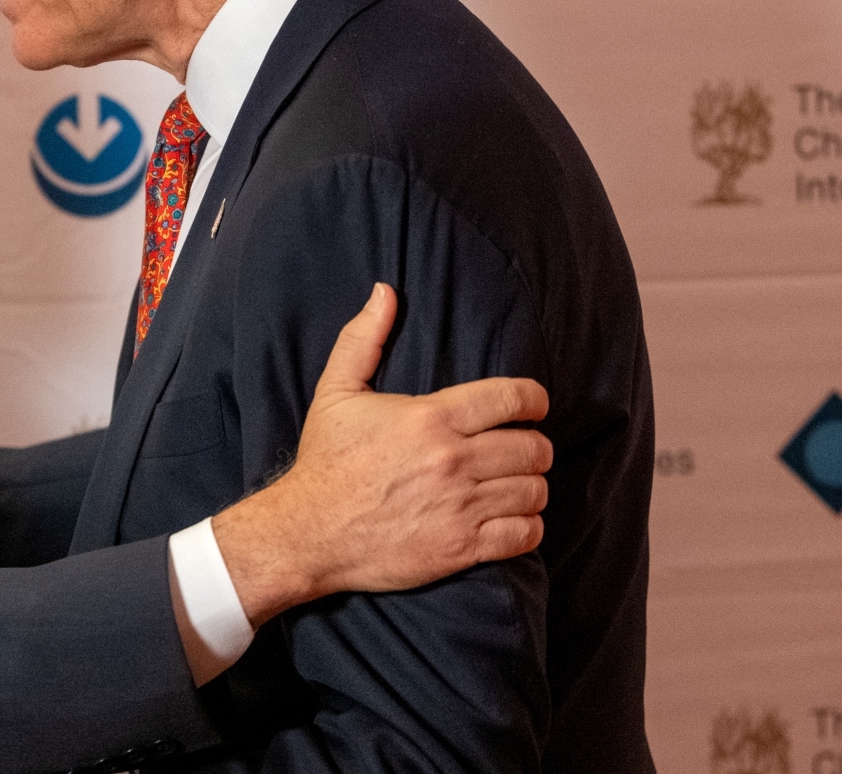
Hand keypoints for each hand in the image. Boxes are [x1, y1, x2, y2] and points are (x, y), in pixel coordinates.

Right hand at [212, 283, 552, 626]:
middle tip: (521, 448)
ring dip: (531, 485)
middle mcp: (453, 461)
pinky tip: (512, 517)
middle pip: (533, 448)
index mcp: (431, 418)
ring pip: (533, 491)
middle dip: (534, 445)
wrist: (307, 532)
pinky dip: (528, 525)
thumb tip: (385, 292)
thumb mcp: (336, 392)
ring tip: (515, 483)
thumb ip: (364, 339)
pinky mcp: (461, 548)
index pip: (513, 399)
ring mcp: (460, 507)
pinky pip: (524, 534)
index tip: (532, 406)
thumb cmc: (325, 461)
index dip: (534, 400)